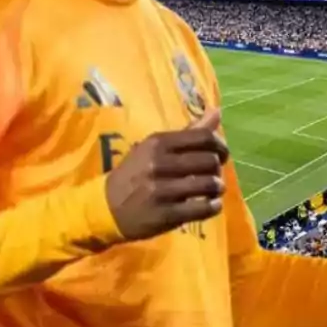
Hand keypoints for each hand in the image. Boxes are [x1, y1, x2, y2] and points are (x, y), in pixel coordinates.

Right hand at [105, 108, 227, 240]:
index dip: (220, 146)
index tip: (220, 154)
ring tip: (213, 190)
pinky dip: (213, 206)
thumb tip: (217, 112)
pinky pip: (203, 208)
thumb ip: (188, 132)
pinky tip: (210, 204)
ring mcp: (162, 190)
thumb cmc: (135, 173)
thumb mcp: (154, 148)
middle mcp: (159, 164)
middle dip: (217, 168)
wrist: (106, 206)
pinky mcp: (166, 214)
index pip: (203, 138)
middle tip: (213, 174)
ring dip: (217, 187)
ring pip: (209, 184)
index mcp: (157, 143)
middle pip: (209, 161)